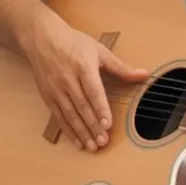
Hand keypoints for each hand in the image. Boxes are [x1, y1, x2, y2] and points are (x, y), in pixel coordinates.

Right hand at [22, 12, 147, 151]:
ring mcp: (55, 88)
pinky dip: (68, 130)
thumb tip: (143, 74)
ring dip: (81, 132)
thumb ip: (121, 67)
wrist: (42, 38)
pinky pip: (58, 116)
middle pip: (82, 106)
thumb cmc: (73, 43)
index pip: (93, 91)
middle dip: (93, 126)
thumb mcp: (99, 51)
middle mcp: (67, 79)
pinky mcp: (47, 95)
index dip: (100, 108)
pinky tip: (77, 141)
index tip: (107, 124)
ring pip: (70, 114)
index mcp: (83, 66)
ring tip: (92, 146)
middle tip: (103, 142)